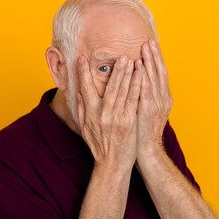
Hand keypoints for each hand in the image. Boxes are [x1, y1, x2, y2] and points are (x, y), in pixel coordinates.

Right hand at [76, 55, 141, 170]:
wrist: (112, 164)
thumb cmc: (98, 145)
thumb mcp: (85, 128)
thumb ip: (82, 108)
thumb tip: (79, 91)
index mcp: (90, 114)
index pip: (85, 89)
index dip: (83, 73)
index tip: (82, 59)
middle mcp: (103, 114)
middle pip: (109, 87)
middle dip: (114, 70)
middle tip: (119, 55)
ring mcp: (117, 118)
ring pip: (123, 92)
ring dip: (127, 74)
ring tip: (130, 59)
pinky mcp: (130, 122)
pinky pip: (133, 101)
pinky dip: (136, 87)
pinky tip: (139, 76)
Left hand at [135, 39, 172, 155]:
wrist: (147, 149)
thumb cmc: (143, 131)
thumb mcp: (147, 111)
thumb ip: (145, 97)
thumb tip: (139, 84)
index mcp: (163, 98)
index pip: (160, 75)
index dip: (157, 60)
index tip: (152, 46)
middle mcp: (163, 99)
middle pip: (160, 72)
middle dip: (155, 56)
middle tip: (149, 40)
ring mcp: (157, 103)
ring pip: (155, 77)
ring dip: (150, 61)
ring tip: (145, 47)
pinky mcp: (148, 109)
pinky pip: (146, 89)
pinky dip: (144, 76)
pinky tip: (139, 65)